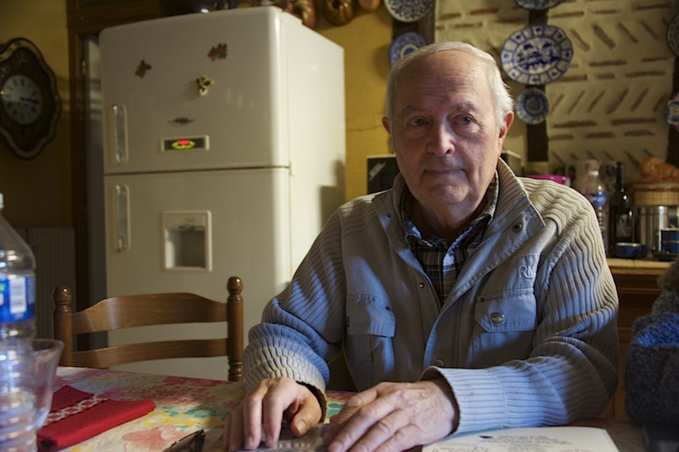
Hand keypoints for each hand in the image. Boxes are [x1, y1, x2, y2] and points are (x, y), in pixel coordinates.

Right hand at [223, 377, 322, 450]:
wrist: (295, 395)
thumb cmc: (302, 404)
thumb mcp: (311, 409)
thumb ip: (306, 418)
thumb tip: (296, 429)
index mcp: (283, 386)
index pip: (274, 401)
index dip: (271, 421)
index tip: (271, 443)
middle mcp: (264, 387)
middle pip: (252, 402)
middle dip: (250, 426)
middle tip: (251, 447)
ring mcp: (252, 395)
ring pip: (239, 409)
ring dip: (236, 431)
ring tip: (235, 449)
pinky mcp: (243, 405)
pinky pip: (232, 416)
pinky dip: (229, 432)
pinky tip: (229, 446)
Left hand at [323, 379, 457, 451]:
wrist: (447, 398)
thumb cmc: (414, 400)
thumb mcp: (390, 396)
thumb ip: (367, 407)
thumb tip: (339, 422)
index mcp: (382, 390)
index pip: (355, 404)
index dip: (340, 421)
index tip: (328, 437)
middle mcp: (392, 399)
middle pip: (364, 416)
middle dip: (346, 435)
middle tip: (332, 449)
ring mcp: (405, 413)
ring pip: (379, 429)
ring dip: (362, 446)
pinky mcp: (418, 428)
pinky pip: (397, 441)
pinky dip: (382, 451)